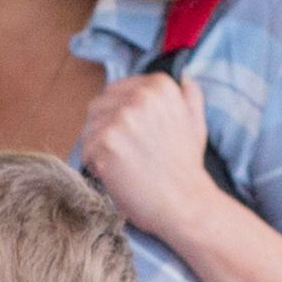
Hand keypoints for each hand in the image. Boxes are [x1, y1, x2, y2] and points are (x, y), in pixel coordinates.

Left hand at [71, 70, 217, 244]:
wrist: (185, 204)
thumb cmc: (187, 167)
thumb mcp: (195, 123)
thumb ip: (188, 96)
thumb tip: (184, 77)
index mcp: (160, 86)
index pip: (116, 91)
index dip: (118, 115)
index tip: (129, 136)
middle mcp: (140, 96)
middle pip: (99, 106)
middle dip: (105, 129)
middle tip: (123, 153)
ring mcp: (121, 119)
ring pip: (89, 128)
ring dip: (98, 148)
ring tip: (121, 166)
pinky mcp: (105, 142)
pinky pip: (85, 149)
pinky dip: (94, 165)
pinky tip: (115, 175)